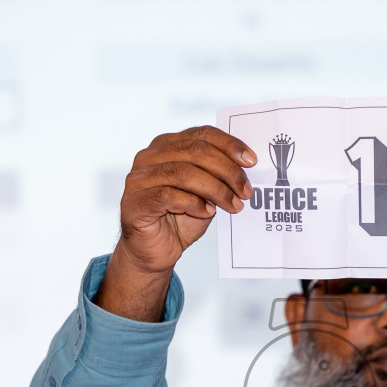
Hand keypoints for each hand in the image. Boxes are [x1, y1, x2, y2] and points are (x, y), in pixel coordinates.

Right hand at [101, 126, 255, 319]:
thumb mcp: (206, 194)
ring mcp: (139, 179)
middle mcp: (149, 157)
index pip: (201, 134)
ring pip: (184, 173)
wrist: (155, 253)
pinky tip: (206, 212)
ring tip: (233, 205)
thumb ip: (218, 177)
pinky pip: (169, 196)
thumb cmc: (180, 220)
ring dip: (216, 190)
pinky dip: (193, 204)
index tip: (251, 161)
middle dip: (227, 171)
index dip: (229, 145)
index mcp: (167, 146)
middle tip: (246, 190)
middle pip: (196, 151)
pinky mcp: (135, 202)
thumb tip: (244, 168)